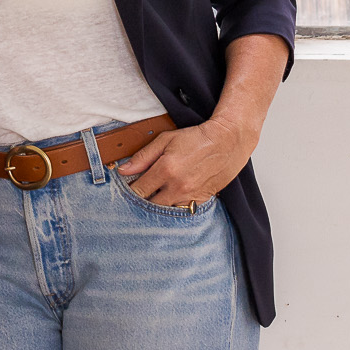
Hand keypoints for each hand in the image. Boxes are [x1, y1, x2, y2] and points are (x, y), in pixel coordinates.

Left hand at [111, 114, 257, 208]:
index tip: (127, 188)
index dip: (129, 191)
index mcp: (165, 169)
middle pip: (149, 205)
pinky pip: (182, 211)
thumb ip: (142, 156)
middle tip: (139, 193)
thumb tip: (123, 170)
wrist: (227, 142)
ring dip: (158, 205)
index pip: (138, 190)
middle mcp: (177, 186)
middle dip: (142, 200)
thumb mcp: (165, 140)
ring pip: (165, 211)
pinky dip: (174, 207)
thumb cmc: (195, 139)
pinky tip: (171, 199)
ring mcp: (190, 195)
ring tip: (155, 196)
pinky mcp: (201, 200)